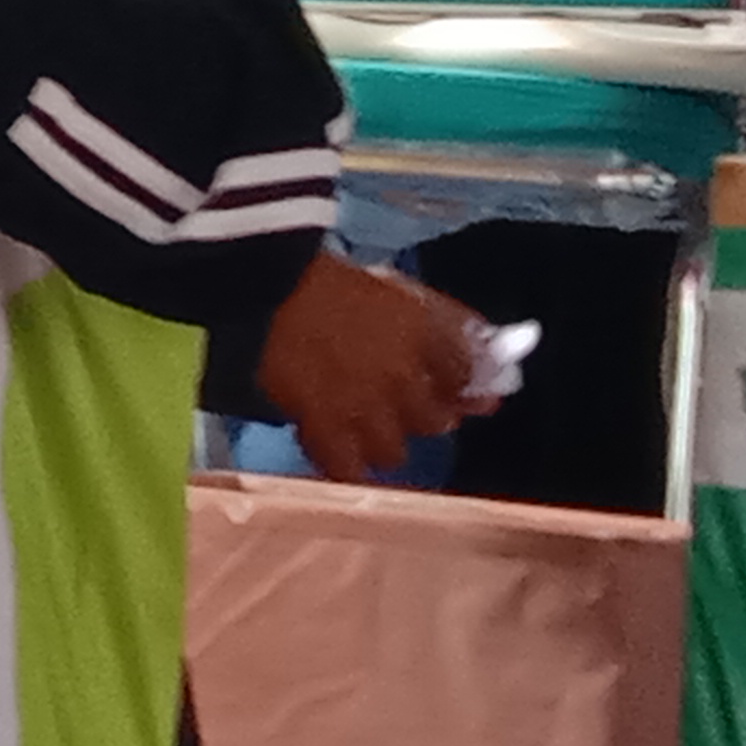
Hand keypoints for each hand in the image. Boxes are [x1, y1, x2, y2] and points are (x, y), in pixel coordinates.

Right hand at [254, 252, 479, 482]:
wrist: (254, 285)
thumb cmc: (321, 277)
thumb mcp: (393, 287)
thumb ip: (444, 320)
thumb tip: (491, 354)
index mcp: (424, 330)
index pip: (468, 373)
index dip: (465, 385)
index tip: (457, 389)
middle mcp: (403, 375)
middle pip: (434, 420)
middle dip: (422, 414)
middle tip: (398, 404)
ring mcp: (362, 405)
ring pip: (393, 451)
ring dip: (383, 442)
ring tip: (362, 428)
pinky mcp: (320, 425)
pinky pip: (346, 468)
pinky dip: (345, 466)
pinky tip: (339, 457)